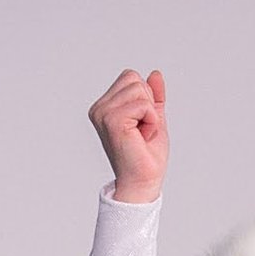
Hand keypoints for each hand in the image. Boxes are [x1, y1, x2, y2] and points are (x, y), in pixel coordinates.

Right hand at [88, 68, 167, 203]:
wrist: (144, 181)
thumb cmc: (146, 156)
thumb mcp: (154, 118)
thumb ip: (153, 96)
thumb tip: (154, 74)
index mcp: (105, 106)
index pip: (130, 77)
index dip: (146, 99)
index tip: (142, 124)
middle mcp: (99, 108)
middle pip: (134, 79)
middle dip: (148, 104)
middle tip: (143, 130)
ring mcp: (103, 114)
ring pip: (139, 89)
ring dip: (150, 114)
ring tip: (142, 134)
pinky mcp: (112, 121)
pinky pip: (142, 104)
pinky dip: (151, 120)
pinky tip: (142, 137)